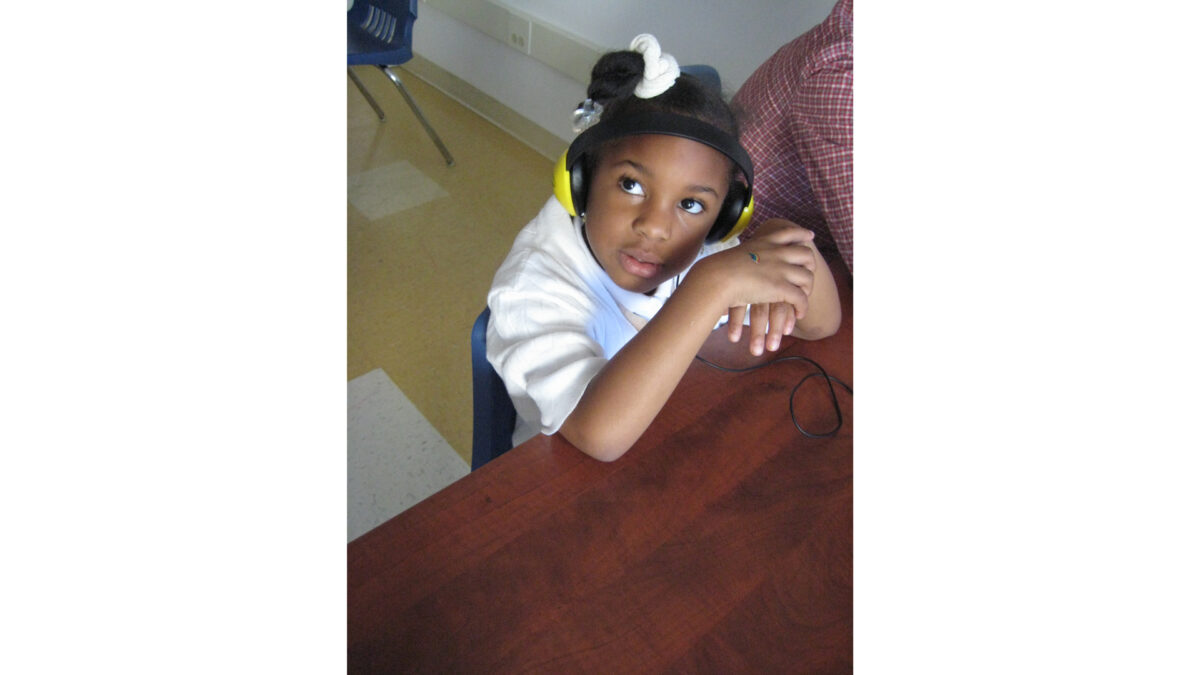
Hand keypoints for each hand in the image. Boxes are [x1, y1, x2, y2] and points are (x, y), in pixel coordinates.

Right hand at [723, 221, 818, 354]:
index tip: (810, 236)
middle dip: (811, 264)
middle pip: (805, 253)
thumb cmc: (716, 270)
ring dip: (808, 289)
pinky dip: (803, 307)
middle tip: (809, 273)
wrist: (716, 278)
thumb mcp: (732, 256)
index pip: (788, 232)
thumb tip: (733, 264)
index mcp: (763, 242)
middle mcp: (776, 252)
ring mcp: (781, 269)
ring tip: (802, 299)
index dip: (801, 234)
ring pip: (807, 277)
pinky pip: (801, 298)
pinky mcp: (781, 287)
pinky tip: (798, 315)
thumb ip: (740, 258)